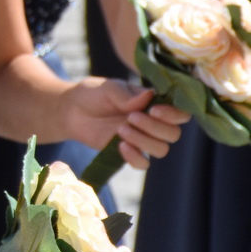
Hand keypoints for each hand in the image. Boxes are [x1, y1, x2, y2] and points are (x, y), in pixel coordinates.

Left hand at [61, 79, 185, 167]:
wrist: (70, 111)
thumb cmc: (93, 94)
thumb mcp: (108, 88)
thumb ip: (127, 95)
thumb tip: (148, 97)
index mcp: (155, 103)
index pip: (180, 113)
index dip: (173, 114)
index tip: (153, 110)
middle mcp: (153, 123)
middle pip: (173, 134)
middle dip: (155, 128)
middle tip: (130, 118)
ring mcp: (142, 139)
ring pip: (161, 150)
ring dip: (143, 141)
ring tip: (121, 129)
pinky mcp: (128, 153)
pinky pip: (143, 163)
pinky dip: (135, 156)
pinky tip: (120, 145)